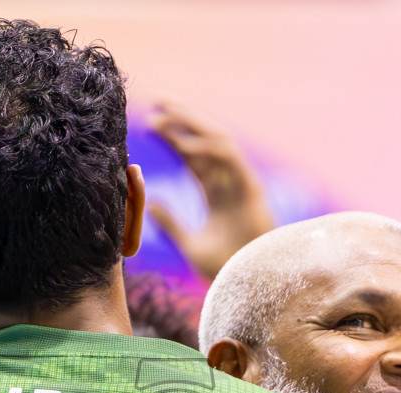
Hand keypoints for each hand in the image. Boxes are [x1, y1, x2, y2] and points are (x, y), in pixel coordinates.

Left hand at [146, 101, 275, 280]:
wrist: (248, 283)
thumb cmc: (224, 269)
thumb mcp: (189, 244)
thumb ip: (172, 224)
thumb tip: (150, 206)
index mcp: (215, 193)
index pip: (193, 155)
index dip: (174, 136)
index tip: (151, 122)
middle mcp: (228, 182)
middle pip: (205, 140)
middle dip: (184, 118)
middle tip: (158, 101)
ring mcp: (240, 182)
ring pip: (218, 140)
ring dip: (192, 124)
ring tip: (164, 114)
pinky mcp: (250, 187)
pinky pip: (229, 157)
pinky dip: (206, 148)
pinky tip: (183, 144)